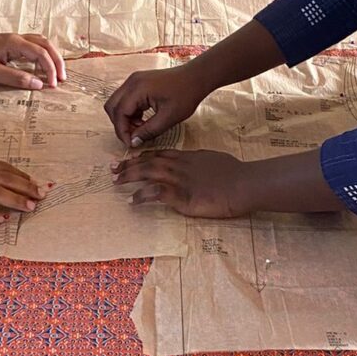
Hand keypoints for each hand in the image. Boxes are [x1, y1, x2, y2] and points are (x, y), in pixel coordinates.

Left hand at [0, 32, 65, 89]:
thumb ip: (17, 78)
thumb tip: (38, 84)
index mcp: (14, 43)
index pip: (41, 54)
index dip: (50, 69)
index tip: (53, 85)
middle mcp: (16, 38)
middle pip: (46, 45)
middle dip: (57, 61)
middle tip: (63, 78)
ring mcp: (13, 39)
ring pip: (40, 43)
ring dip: (51, 56)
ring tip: (56, 72)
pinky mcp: (9, 44)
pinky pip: (32, 46)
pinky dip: (42, 55)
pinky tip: (41, 66)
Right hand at [104, 62, 206, 146]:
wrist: (196, 77)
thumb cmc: (186, 94)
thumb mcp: (168, 118)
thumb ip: (148, 131)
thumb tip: (133, 142)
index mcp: (137, 89)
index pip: (119, 113)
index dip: (122, 131)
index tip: (130, 144)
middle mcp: (132, 82)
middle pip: (112, 106)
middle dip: (120, 124)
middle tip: (133, 137)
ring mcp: (134, 80)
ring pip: (118, 103)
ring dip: (125, 118)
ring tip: (141, 128)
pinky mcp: (139, 82)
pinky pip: (126, 99)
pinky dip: (130, 112)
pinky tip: (143, 120)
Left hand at [113, 149, 250, 218]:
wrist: (244, 183)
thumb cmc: (235, 173)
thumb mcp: (214, 160)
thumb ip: (200, 162)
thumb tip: (197, 164)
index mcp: (188, 157)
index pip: (160, 154)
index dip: (143, 156)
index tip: (130, 158)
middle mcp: (180, 165)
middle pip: (148, 161)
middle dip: (128, 164)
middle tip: (112, 168)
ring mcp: (180, 179)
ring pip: (148, 173)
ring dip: (129, 176)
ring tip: (115, 181)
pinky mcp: (182, 195)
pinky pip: (156, 193)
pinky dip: (142, 196)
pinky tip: (132, 201)